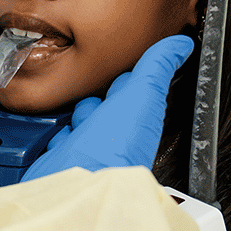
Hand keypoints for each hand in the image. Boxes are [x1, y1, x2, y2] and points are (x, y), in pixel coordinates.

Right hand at [22, 35, 194, 181]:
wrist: (77, 185)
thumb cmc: (114, 146)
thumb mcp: (142, 95)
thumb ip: (157, 68)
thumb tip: (182, 45)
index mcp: (133, 120)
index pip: (129, 91)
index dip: (128, 75)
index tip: (129, 63)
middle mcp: (108, 136)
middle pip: (101, 106)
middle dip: (95, 93)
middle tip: (92, 79)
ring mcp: (81, 149)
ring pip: (77, 122)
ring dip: (72, 113)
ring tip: (67, 100)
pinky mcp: (56, 160)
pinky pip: (52, 139)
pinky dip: (51, 132)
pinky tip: (48, 127)